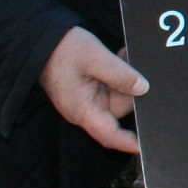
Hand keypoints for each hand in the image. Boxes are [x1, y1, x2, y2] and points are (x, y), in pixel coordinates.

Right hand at [40, 27, 146, 152]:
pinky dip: (118, 74)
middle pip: (119, 108)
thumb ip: (120, 74)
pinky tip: (119, 57)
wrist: (39, 42)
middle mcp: (85, 109)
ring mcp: (87, 100)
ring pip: (118, 95)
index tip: (147, 146)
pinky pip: (110, 87)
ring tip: (122, 55)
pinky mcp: (89, 91)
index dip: (129, 142)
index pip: (109, 134)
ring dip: (125, 77)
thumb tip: (143, 88)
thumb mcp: (94, 57)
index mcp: (82, 109)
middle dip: (132, 88)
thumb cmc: (62, 50)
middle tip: (131, 63)